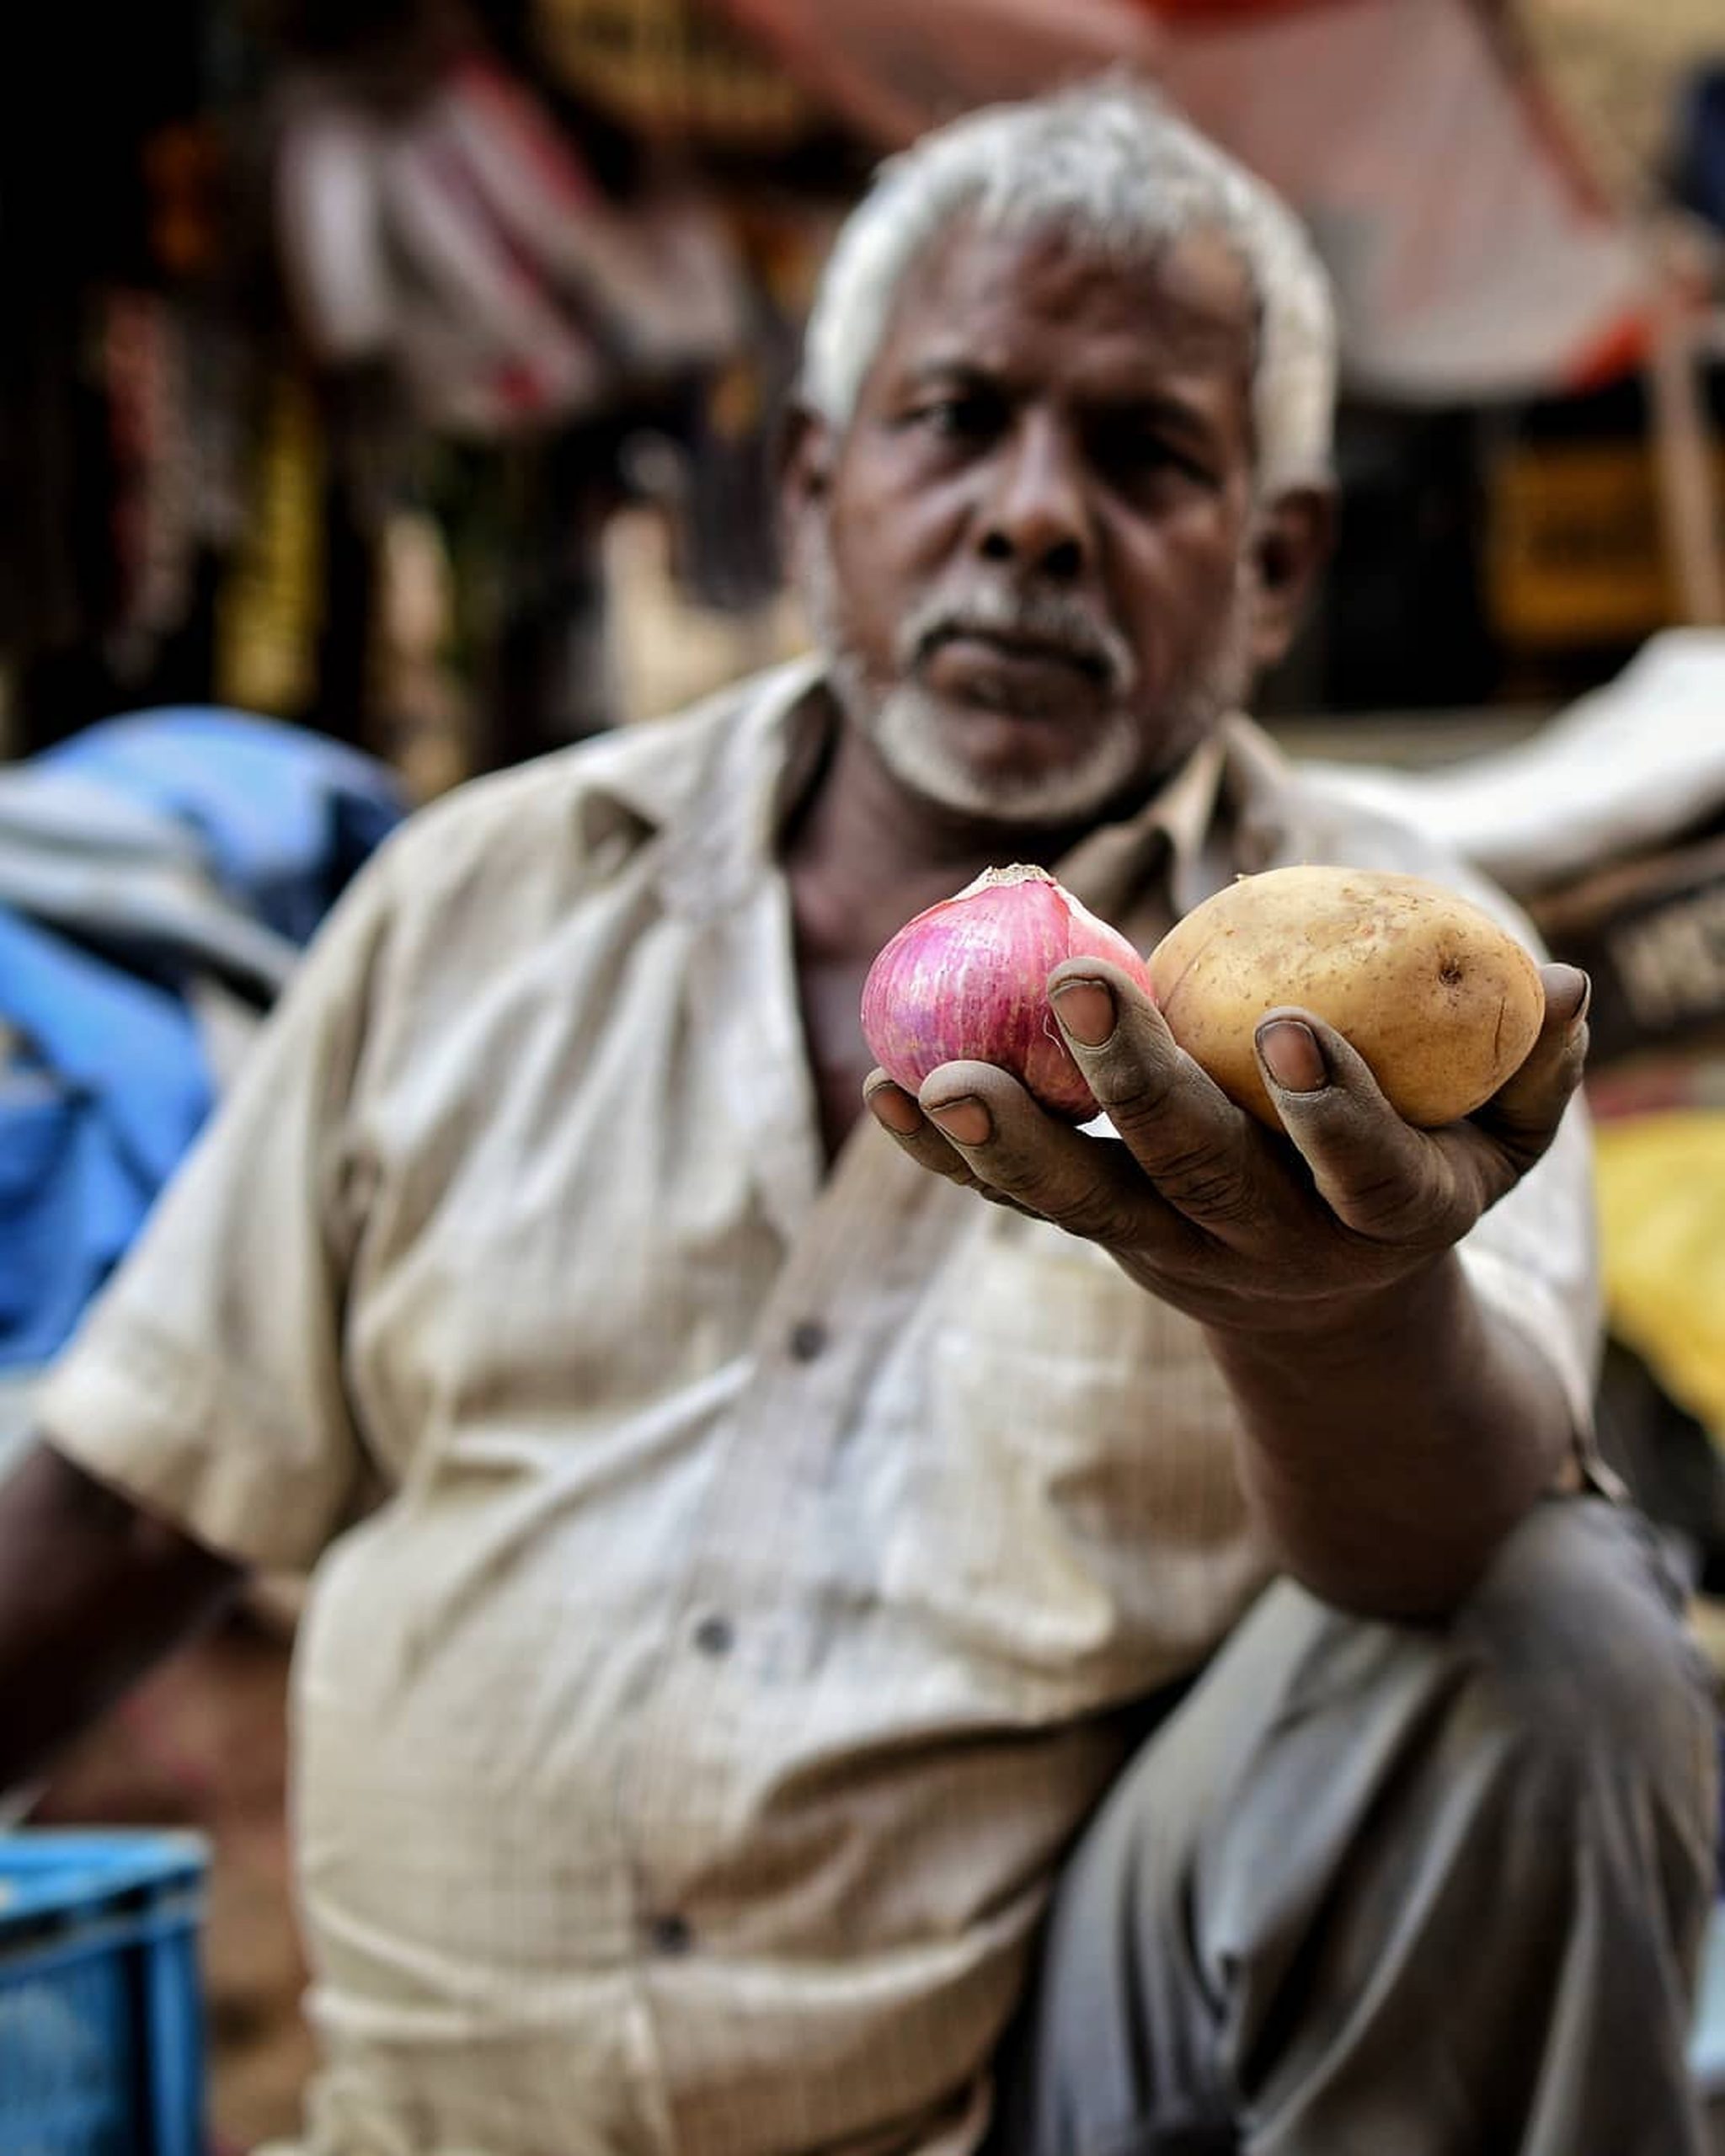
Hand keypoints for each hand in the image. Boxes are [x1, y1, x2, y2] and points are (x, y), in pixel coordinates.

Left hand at [863, 958, 1590, 1339]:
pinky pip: (1015, 1194)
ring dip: (1006, 1140)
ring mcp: (1169, 1245)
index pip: (1363, 1171)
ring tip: (934, 1075)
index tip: (1293, 1029)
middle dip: (1138, 1087)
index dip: (1334, 1110)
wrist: (1326, 1312)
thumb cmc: (1414, 1183)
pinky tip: (881, 1089)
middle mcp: (1266, 1242)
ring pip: (1080, 1200)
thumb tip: (1565, 980)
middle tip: (1081, 989)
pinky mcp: (1100, 1233)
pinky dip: (948, 1152)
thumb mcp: (1496, 1146)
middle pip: (1195, 1174)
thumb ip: (1530, 1070)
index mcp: (1380, 1216)